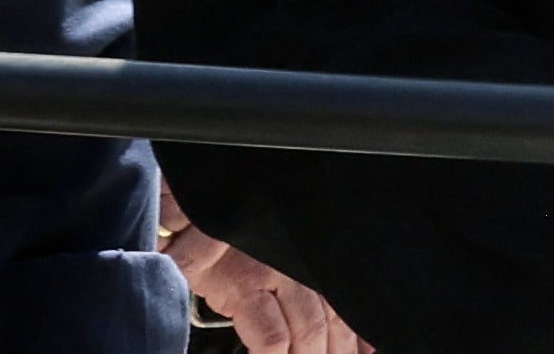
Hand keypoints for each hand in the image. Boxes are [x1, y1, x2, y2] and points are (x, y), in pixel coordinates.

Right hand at [163, 181, 370, 353]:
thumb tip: (336, 326)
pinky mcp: (243, 286)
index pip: (344, 302)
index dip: (359, 335)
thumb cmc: (225, 235)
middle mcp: (297, 262)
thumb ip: (302, 286)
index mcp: (306, 256)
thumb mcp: (269, 255)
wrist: (185, 212)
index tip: (368, 352)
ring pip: (308, 330)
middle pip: (331, 320)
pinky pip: (271, 337)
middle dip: (337, 353)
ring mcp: (272, 272)